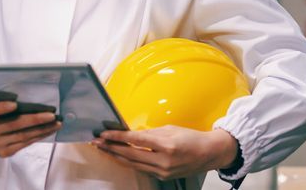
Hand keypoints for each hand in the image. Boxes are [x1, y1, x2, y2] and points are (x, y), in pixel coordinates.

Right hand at [0, 102, 61, 157]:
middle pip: (13, 125)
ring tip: (56, 122)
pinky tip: (48, 130)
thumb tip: (26, 94)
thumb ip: (0, 101)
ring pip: (23, 136)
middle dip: (34, 119)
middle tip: (51, 114)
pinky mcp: (5, 152)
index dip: (1, 107)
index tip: (15, 102)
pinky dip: (38, 136)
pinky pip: (25, 144)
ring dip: (42, 129)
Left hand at [92, 126, 238, 180]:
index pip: (135, 140)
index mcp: (166, 145)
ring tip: (103, 149)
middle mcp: (163, 160)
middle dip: (111, 147)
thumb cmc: (191, 137)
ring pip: (133, 164)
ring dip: (116, 156)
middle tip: (96, 142)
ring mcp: (162, 171)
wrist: (209, 154)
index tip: (104, 133)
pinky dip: (128, 162)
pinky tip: (119, 156)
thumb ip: (149, 133)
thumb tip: (131, 134)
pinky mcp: (162, 177)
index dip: (117, 137)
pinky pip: (141, 169)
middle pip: (130, 155)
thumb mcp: (170, 129)